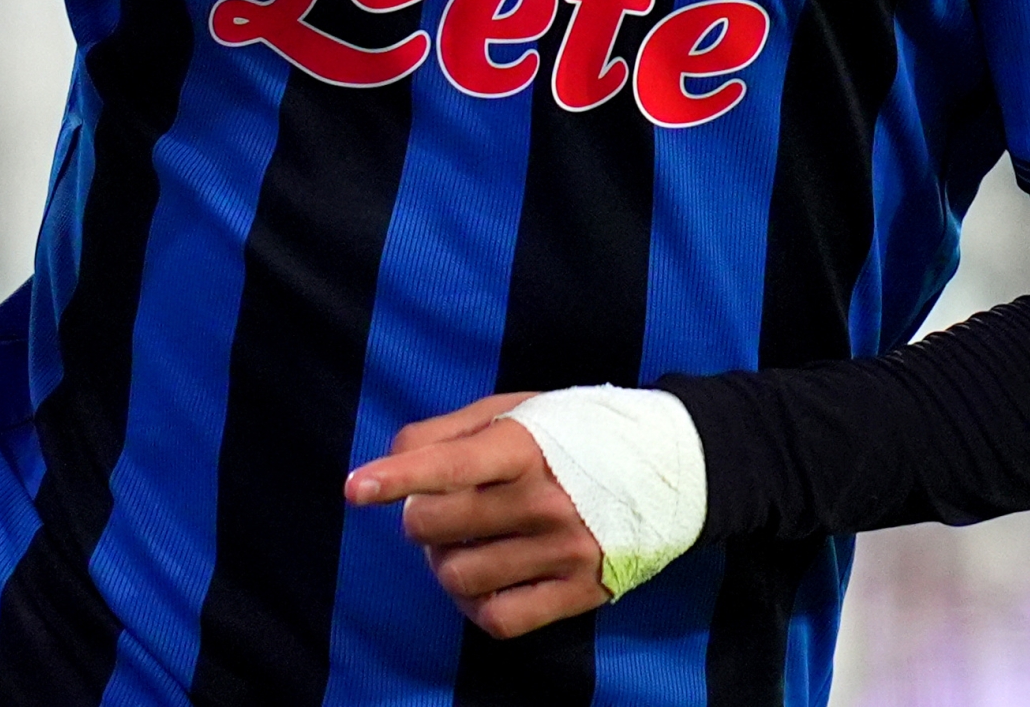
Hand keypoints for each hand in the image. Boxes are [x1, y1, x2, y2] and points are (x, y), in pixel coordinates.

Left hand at [345, 392, 609, 638]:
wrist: (674, 467)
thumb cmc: (581, 432)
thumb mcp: (520, 409)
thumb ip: (450, 431)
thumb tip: (392, 461)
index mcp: (526, 446)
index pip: (448, 464)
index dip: (395, 477)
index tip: (355, 488)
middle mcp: (542, 500)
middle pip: (434, 524)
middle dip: (419, 517)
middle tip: (439, 509)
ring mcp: (562, 551)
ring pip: (457, 577)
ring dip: (442, 564)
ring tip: (463, 544)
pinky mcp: (578, 592)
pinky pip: (499, 619)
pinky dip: (475, 606)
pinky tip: (484, 582)